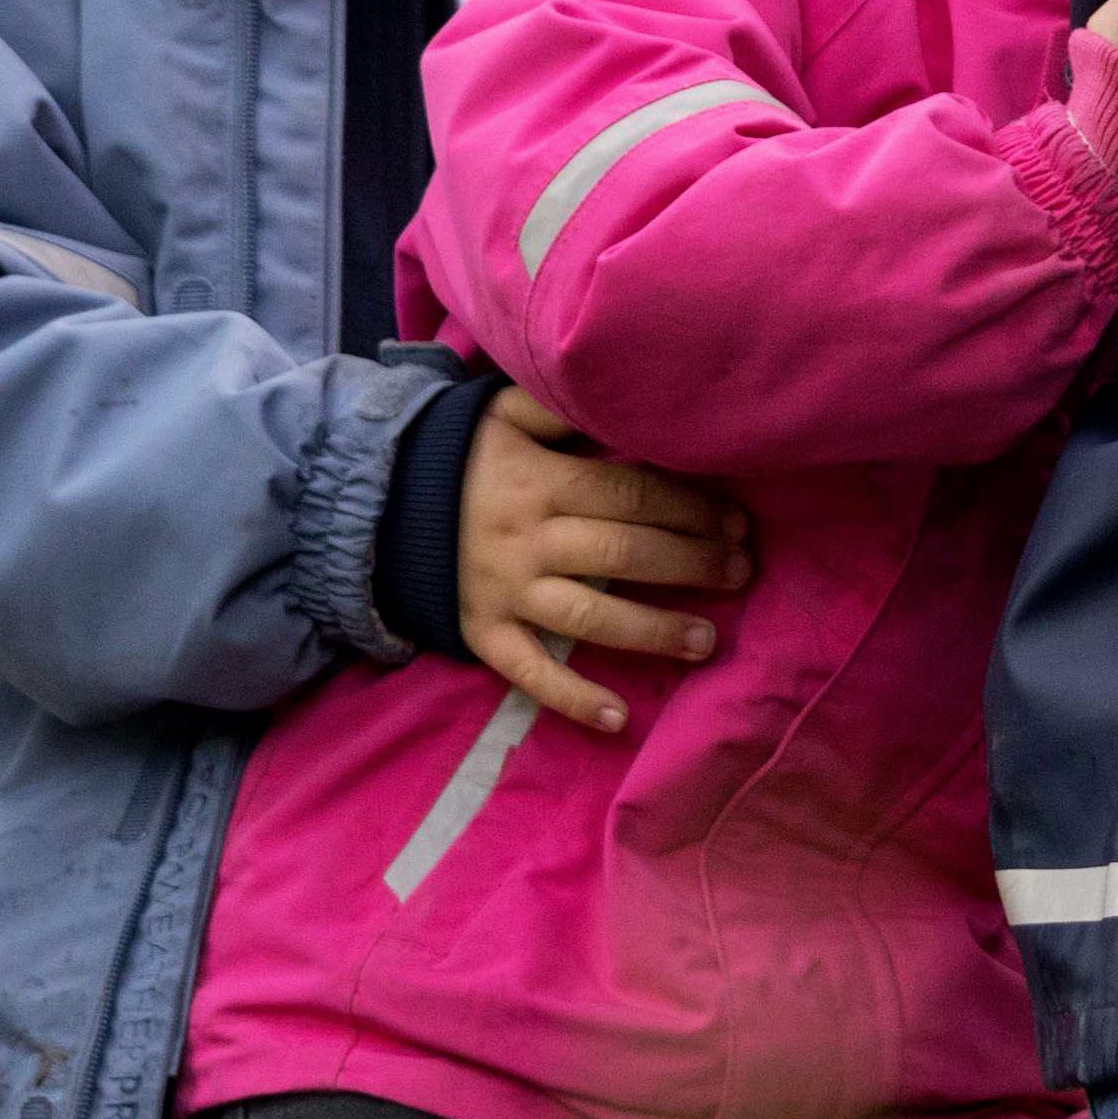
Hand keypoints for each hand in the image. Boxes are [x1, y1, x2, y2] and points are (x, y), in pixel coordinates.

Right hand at [456, 388, 748, 733]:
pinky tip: (619, 719)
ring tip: (707, 641)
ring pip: (589, 615)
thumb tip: (626, 399)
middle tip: (742, 571)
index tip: (737, 521)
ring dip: (653, 630)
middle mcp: (527, 539)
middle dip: (691, 562)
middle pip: (623, 551)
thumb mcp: (503, 414)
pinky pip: (529, 672)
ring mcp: (505, 591)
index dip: (691, 508)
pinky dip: (572, 698)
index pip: (631, 494)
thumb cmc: (460, 456)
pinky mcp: (483, 634)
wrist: (375, 505)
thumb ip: (562, 408)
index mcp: (540, 482)